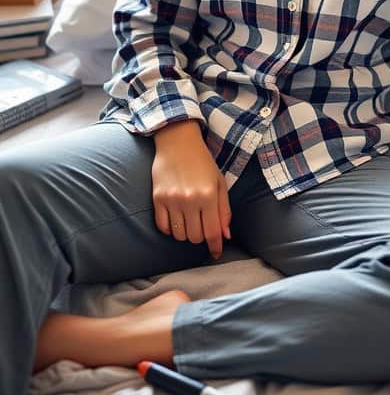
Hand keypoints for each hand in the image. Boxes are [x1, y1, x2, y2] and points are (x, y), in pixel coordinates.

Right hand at [152, 122, 231, 259]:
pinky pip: (163, 227)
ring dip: (185, 233)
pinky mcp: (157, 198)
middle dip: (200, 236)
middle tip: (201, 225)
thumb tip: (225, 235)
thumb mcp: (219, 182)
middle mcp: (190, 200)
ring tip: (188, 220)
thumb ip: (223, 210)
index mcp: (209, 195)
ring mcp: (172, 199)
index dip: (215, 246)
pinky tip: (175, 219)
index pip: (212, 232)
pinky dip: (170, 228)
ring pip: (179, 235)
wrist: (177, 142)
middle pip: (195, 237)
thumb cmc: (202, 162)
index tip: (216, 252)